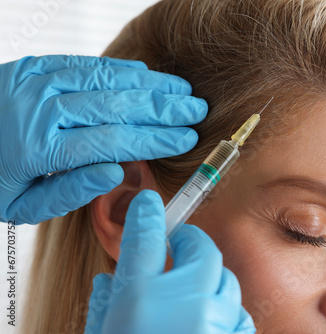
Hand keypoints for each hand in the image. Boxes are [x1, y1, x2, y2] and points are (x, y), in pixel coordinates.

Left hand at [0, 55, 206, 223]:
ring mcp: (35, 81)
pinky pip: (83, 63)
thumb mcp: (23, 207)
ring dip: (148, 84)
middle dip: (164, 108)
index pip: (114, 140)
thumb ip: (72, 191)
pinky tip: (144, 73)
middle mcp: (40, 109)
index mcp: (39, 149)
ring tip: (181, 89)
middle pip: (117, 106)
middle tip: (197, 109)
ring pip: (105, 79)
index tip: (186, 137)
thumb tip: (117, 170)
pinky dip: (117, 69)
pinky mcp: (32, 66)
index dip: (156, 139)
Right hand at [84, 190, 255, 333]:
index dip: (146, 214)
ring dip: (210, 283)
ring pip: (225, 280)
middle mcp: (181, 301)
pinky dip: (225, 314)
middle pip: (201, 248)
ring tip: (193, 298)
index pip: (144, 236)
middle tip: (178, 248)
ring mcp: (214, 320)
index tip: (149, 204)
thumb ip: (106, 303)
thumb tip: (109, 282)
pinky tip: (209, 324)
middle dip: (191, 244)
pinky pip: (240, 313)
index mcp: (139, 296)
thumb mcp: (103, 330)